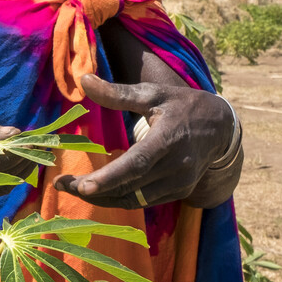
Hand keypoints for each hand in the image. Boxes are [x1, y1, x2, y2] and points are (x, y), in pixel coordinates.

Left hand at [53, 74, 234, 208]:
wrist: (221, 127)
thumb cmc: (182, 106)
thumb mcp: (152, 93)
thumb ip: (118, 93)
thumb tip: (83, 80)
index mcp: (169, 139)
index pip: (137, 163)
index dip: (110, 178)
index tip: (83, 187)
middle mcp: (176, 166)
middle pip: (130, 186)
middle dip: (92, 189)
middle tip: (60, 184)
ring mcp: (179, 183)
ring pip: (134, 199)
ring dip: (101, 198)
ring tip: (71, 187)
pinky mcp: (178, 192)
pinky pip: (143, 201)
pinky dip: (118, 198)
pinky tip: (97, 190)